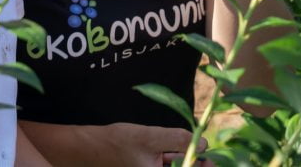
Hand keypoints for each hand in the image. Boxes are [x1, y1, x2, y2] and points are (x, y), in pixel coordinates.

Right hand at [22, 121, 206, 166]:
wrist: (87, 148)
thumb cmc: (116, 143)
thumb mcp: (150, 137)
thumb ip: (177, 140)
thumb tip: (202, 143)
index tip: (213, 159)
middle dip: (194, 163)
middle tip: (208, 153)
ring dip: (184, 160)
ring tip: (196, 148)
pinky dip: (171, 159)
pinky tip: (175, 149)